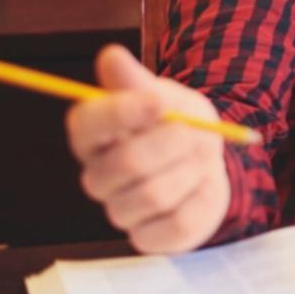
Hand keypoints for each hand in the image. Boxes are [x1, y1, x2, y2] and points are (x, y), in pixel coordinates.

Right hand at [67, 45, 231, 253]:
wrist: (207, 162)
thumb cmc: (179, 123)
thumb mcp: (166, 96)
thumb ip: (138, 82)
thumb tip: (110, 55)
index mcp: (94, 134)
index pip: (87, 124)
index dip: (122, 113)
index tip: (160, 101)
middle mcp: (97, 175)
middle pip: (124, 165)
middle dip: (171, 144)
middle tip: (194, 133)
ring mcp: (119, 210)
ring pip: (153, 195)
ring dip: (189, 170)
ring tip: (199, 159)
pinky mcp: (146, 238)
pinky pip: (174, 224)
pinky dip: (199, 200)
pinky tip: (199, 187)